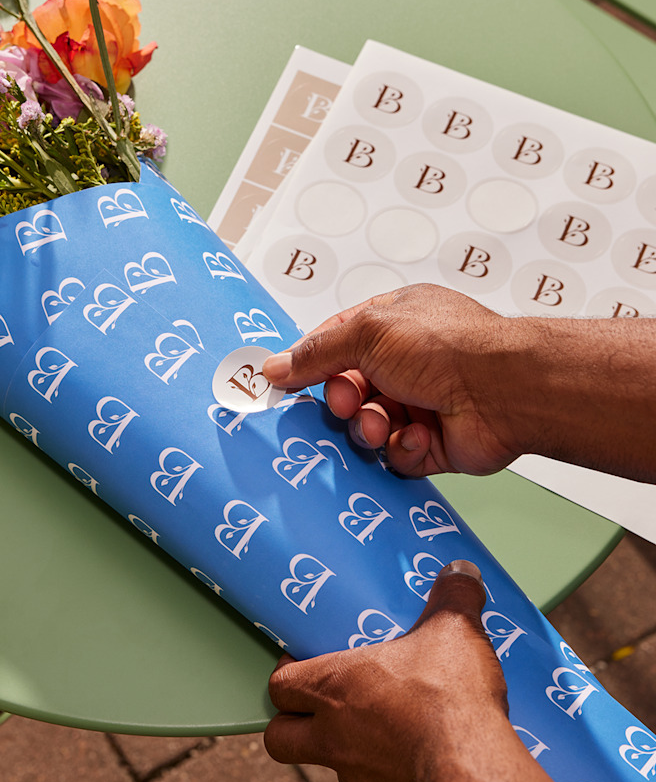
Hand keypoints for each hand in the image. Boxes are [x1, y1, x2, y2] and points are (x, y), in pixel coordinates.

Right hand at [262, 284, 520, 476]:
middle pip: (349, 390)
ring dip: (369, 427)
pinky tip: (421, 435)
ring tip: (383, 423)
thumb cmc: (450, 348)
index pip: (335, 344)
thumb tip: (276, 365)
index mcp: (392, 325)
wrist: (505, 392)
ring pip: (367, 427)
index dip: (311, 363)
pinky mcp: (432, 443)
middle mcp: (406, 364)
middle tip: (351, 402)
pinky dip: (402, 448)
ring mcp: (420, 404)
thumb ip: (317, 352)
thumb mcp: (367, 332)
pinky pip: (395, 455)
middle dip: (344, 401)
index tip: (286, 382)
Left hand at [264, 561, 554, 781]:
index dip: (287, 672)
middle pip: (279, 737)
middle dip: (290, 721)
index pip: (279, 684)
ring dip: (334, 746)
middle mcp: (333, 734)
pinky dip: (373, 769)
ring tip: (365, 728)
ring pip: (321, 763)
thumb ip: (453, 596)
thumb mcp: (453, 629)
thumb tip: (462, 571)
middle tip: (317, 703)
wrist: (472, 766)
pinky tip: (400, 753)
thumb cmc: (448, 698)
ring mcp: (354, 773)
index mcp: (334, 685)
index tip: (302, 661)